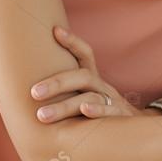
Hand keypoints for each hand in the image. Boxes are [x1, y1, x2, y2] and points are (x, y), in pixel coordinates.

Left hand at [31, 26, 148, 122]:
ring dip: (65, 105)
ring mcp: (112, 100)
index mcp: (92, 80)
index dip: (72, 42)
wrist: (131, 130)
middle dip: (57, 83)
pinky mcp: (119, 116)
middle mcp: (102, 86)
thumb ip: (66, 91)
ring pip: (89, 97)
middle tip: (34, 92)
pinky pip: (109, 111)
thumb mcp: (85, 97)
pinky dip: (97, 110)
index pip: (85, 55)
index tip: (55, 30)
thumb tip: (30, 85)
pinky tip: (85, 110)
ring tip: (42, 115)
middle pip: (82, 76)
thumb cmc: (98, 113)